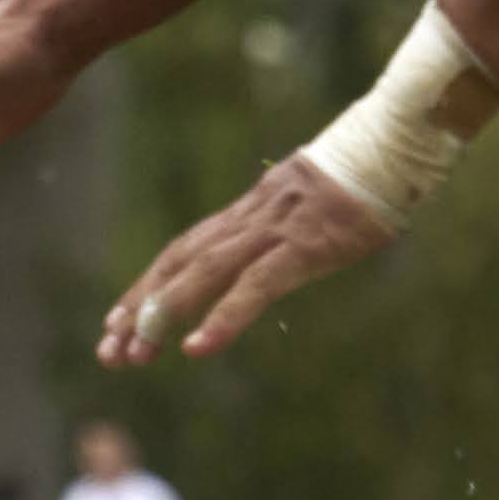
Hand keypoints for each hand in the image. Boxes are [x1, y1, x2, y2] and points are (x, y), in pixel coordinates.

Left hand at [100, 154, 395, 363]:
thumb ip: (281, 228)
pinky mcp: (301, 247)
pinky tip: (198, 348)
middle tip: (109, 351)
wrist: (389, 147)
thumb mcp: (308, 206)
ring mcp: (272, 230)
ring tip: (136, 352)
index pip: (182, 251)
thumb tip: (272, 251)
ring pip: (204, 272)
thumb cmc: (358, 180)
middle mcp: (248, 219)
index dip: (147, 285)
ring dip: (165, 311)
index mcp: (247, 213)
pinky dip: (223, 317)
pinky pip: (254, 286)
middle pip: (179, 262)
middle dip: (141, 307)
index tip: (116, 321)